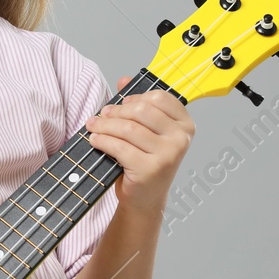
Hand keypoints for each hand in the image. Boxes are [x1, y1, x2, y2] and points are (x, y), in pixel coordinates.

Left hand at [84, 75, 194, 215]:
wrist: (145, 198)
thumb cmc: (146, 162)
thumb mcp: (146, 132)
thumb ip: (138, 104)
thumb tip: (124, 80)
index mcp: (185, 124)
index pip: (160, 98)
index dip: (136, 98)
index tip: (121, 103)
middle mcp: (181, 138)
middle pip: (141, 111)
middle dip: (116, 111)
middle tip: (101, 116)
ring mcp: (168, 154)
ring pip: (128, 128)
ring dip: (104, 125)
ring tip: (93, 126)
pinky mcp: (150, 169)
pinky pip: (120, 147)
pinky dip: (102, 141)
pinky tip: (95, 140)